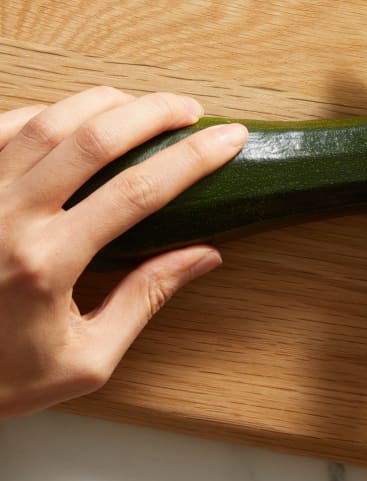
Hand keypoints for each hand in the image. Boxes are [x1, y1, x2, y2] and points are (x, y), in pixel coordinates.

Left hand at [0, 86, 247, 418]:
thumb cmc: (1, 378)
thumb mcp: (86, 359)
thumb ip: (144, 300)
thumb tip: (203, 255)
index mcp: (46, 263)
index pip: (138, 191)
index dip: (192, 158)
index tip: (230, 139)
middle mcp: (7, 217)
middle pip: (93, 138)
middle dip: (152, 113)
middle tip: (189, 109)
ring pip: (45, 120)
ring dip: (102, 102)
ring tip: (142, 104)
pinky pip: (2, 128)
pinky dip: (44, 112)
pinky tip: (73, 116)